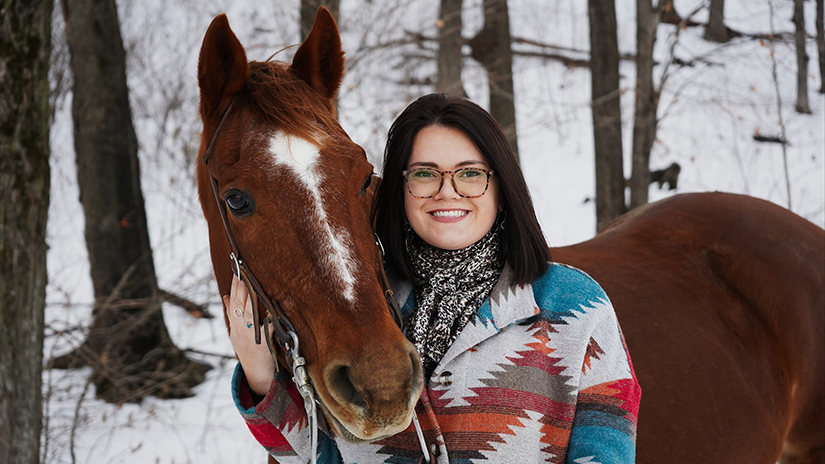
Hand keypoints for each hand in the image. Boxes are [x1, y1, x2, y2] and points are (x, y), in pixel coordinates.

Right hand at [223, 274, 275, 396]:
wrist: (256, 373)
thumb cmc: (248, 350)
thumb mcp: (237, 332)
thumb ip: (233, 315)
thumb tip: (225, 296)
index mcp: (235, 326)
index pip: (233, 302)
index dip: (234, 287)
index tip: (236, 272)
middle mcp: (240, 329)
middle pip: (239, 305)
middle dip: (240, 288)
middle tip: (242, 272)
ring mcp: (250, 336)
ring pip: (249, 313)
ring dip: (250, 298)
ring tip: (251, 284)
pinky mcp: (262, 344)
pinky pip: (266, 329)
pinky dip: (268, 320)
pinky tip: (270, 311)